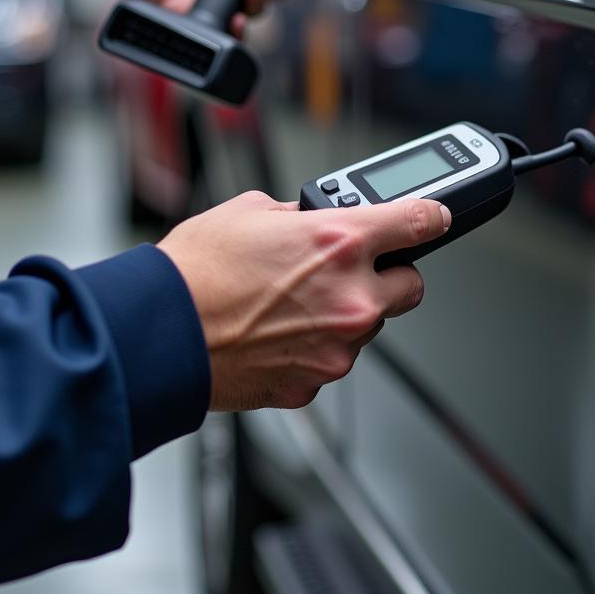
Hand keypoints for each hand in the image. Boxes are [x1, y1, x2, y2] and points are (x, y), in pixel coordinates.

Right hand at [158, 191, 451, 410]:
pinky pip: (335, 359)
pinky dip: (317, 347)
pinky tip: (279, 334)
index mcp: (339, 242)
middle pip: (411, 285)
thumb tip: (313, 219)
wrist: (158, 334)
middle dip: (389, 274)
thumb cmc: (195, 272)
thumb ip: (299, 214)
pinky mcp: (315, 382)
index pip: (418, 222)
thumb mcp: (250, 211)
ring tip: (294, 304)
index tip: (435, 218)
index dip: (432, 217)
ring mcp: (337, 346)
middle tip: (354, 270)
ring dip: (348, 314)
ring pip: (371, 326)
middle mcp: (350, 297)